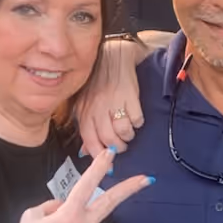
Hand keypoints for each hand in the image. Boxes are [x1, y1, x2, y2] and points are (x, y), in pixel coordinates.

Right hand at [0, 147, 151, 222]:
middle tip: (147, 179)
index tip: (111, 154)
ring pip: (89, 221)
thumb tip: (67, 205)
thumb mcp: (31, 216)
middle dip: (130, 189)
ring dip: (77, 222)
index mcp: (68, 215)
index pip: (87, 184)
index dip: (99, 167)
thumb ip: (53, 205)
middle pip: (110, 202)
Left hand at [77, 40, 144, 156]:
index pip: (90, 140)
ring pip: (124, 132)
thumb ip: (86, 128)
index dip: (99, 156)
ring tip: (128, 131)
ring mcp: (114, 102)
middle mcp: (98, 107)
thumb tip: (85, 152)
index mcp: (85, 110)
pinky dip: (137, 123)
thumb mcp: (85, 104)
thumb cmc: (97, 83)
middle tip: (121, 145)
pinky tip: (134, 117)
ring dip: (128, 136)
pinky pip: (137, 120)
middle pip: (109, 139)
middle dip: (118, 148)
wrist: (113, 57)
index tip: (109, 165)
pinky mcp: (130, 96)